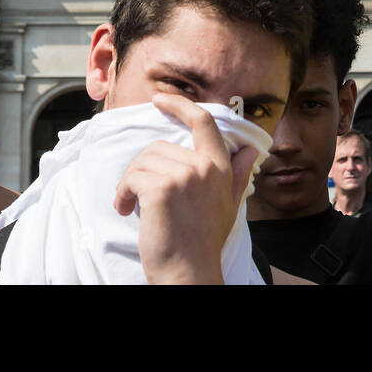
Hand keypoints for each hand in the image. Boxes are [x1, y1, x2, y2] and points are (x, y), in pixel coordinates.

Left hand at [113, 93, 258, 284]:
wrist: (189, 272)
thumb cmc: (204, 242)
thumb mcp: (228, 205)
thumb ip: (236, 175)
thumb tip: (248, 152)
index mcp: (220, 167)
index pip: (203, 122)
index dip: (180, 105)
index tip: (160, 99)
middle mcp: (204, 167)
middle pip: (160, 146)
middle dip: (143, 168)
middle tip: (139, 195)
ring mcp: (184, 176)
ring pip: (143, 161)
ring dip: (130, 183)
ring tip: (134, 207)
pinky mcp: (162, 188)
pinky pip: (132, 177)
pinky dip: (123, 194)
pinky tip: (128, 210)